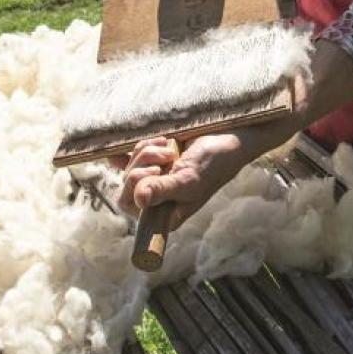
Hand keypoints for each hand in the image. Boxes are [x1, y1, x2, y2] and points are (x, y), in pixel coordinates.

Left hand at [116, 133, 251, 229]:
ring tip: (172, 150)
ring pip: (130, 163)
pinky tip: (137, 147)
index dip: (134, 186)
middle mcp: (155, 199)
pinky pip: (131, 154)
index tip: (156, 172)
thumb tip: (139, 198)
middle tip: (168, 157)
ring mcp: (153, 178)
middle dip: (143, 164)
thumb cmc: (212, 165)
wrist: (225, 139)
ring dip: (149, 151)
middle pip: (126, 181)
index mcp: (163, 214)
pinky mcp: (153, 160)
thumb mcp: (187, 180)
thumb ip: (162, 190)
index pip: (128, 204)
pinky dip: (136, 148)